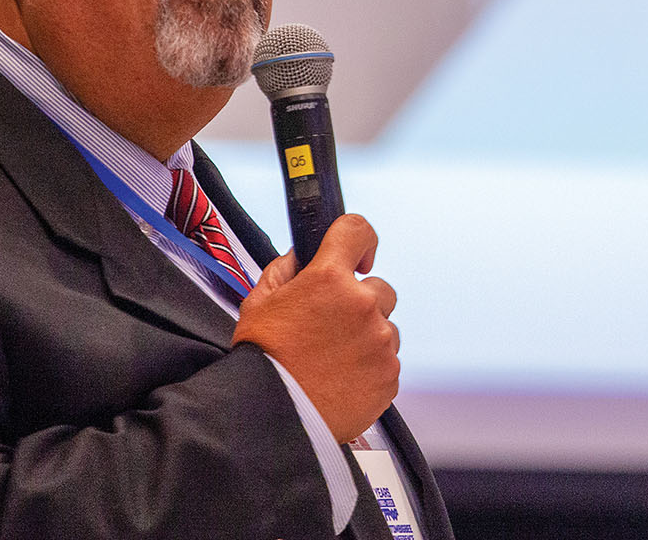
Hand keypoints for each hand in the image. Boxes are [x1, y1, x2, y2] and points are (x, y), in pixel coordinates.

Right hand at [232, 214, 399, 441]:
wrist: (271, 417)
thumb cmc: (262, 361)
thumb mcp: (258, 303)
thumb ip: (284, 270)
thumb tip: (301, 257)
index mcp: (328, 278)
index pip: (357, 230)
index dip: (359, 240)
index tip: (358, 256)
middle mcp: (362, 305)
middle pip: (379, 289)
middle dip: (359, 302)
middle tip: (331, 327)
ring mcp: (380, 341)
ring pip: (385, 328)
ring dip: (367, 337)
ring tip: (333, 360)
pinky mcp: (389, 375)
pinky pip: (387, 362)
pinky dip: (370, 368)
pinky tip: (342, 379)